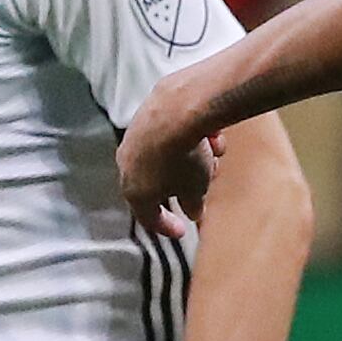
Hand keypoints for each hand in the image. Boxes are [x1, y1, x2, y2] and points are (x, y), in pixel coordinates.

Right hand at [115, 81, 224, 238]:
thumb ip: (193, 204)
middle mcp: (127, 165)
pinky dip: (191, 138)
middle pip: (158, 183)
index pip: (148, 218)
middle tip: (203, 186)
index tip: (182, 231)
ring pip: (167, 157)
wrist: (177, 109)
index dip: (167, 227)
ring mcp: (134, 138)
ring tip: (214, 157)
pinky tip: (211, 135)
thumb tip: (193, 210)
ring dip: (193, 161)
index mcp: (134, 191)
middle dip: (185, 186)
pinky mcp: (146, 115)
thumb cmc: (183, 156)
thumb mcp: (195, 189)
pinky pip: (171, 134)